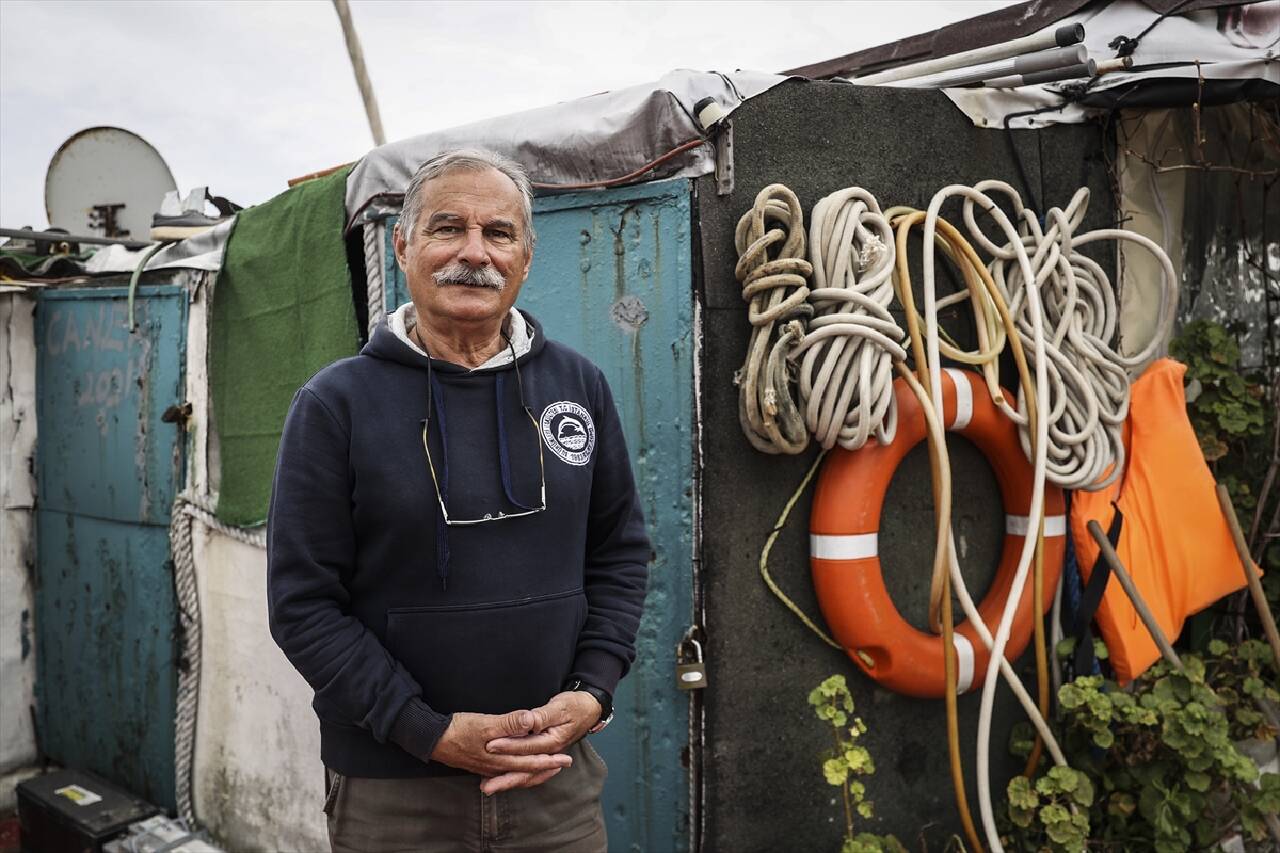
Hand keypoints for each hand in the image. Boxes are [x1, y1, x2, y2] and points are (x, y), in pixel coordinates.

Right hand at [430, 710, 571, 794]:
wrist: (432, 739)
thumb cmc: (458, 729)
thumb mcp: (485, 723)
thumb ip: (509, 723)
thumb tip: (531, 720)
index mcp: (500, 758)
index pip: (530, 761)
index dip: (549, 759)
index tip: (566, 757)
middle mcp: (495, 767)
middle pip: (526, 770)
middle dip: (546, 767)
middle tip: (564, 763)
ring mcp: (487, 767)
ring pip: (516, 772)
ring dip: (532, 770)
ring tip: (546, 767)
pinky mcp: (480, 763)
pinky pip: (505, 771)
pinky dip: (517, 770)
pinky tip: (517, 768)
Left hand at [480, 691, 600, 793]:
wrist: (589, 709)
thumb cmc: (574, 705)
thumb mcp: (560, 706)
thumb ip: (542, 716)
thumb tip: (528, 721)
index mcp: (553, 741)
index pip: (527, 746)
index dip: (508, 746)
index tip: (490, 746)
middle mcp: (550, 753)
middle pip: (525, 768)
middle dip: (503, 776)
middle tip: (484, 785)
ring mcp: (547, 756)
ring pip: (526, 774)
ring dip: (507, 782)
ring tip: (487, 788)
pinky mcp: (544, 755)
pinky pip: (529, 771)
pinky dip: (515, 777)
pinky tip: (500, 779)